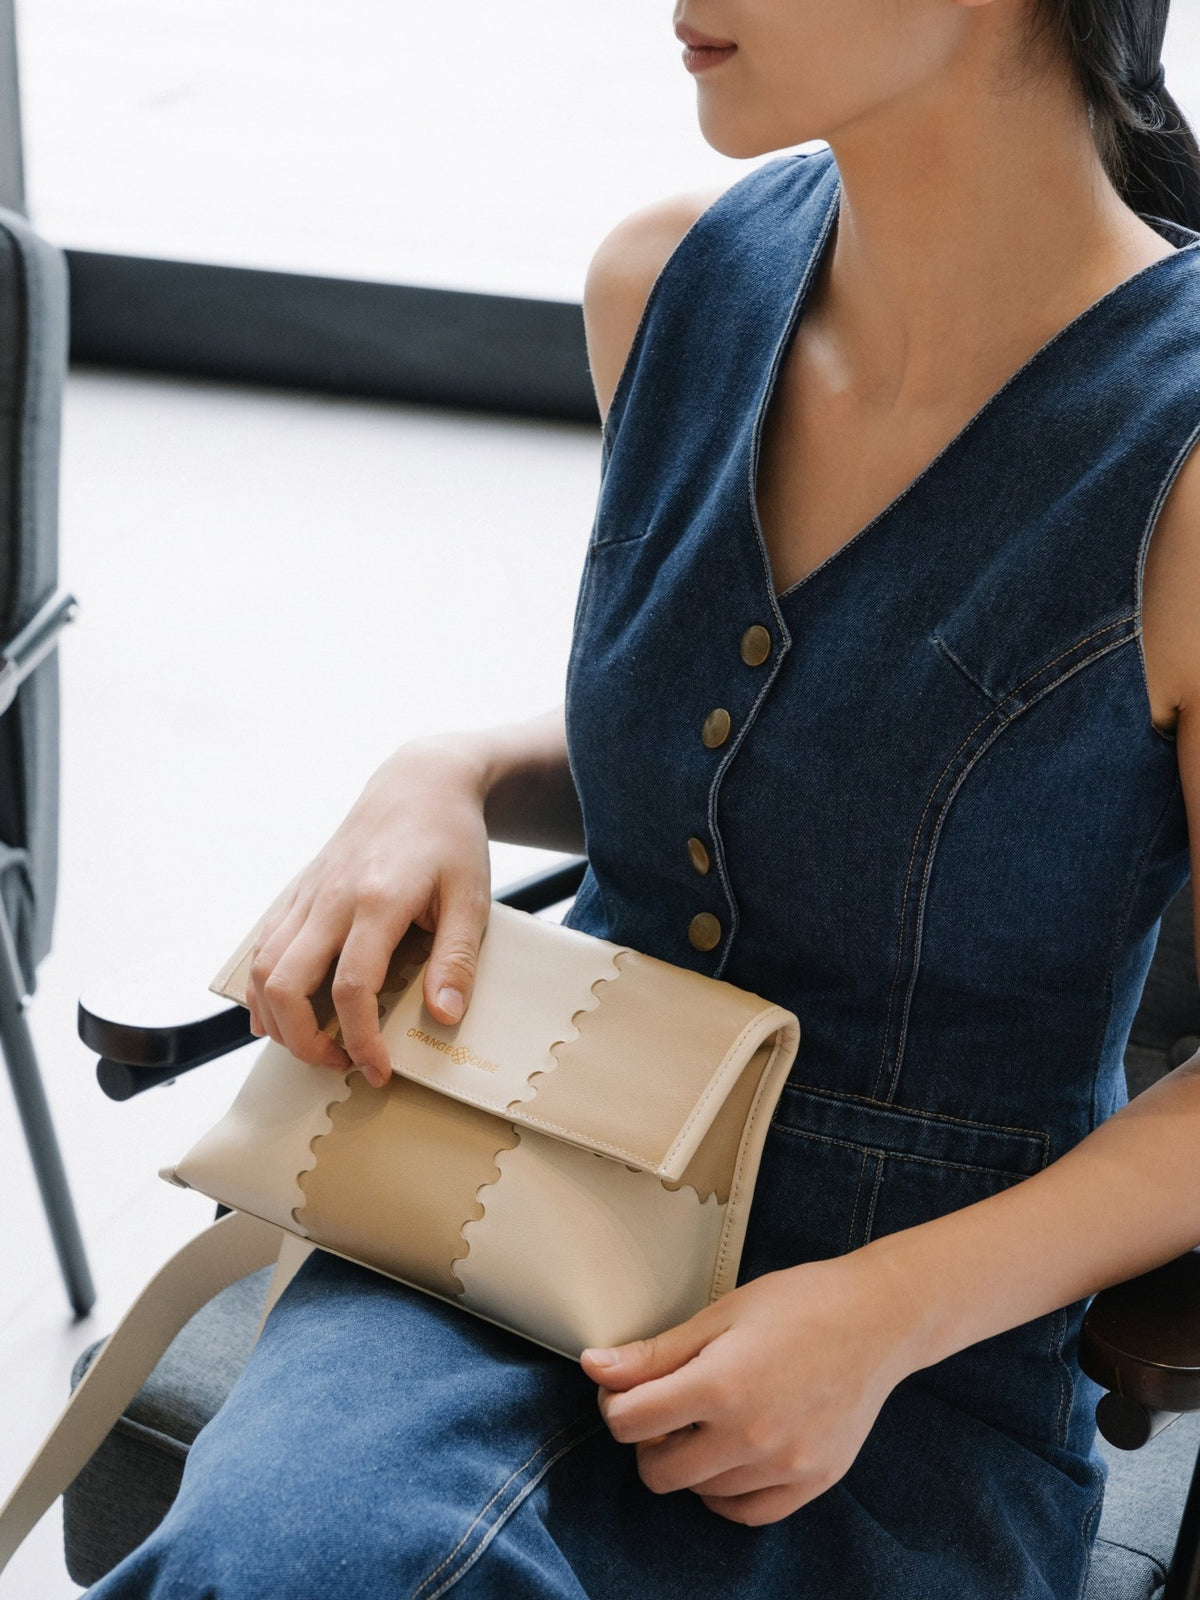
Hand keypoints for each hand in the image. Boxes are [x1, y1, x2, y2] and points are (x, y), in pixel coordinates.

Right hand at [244, 737, 493, 1085]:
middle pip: (287, 983)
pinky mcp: (298, 891)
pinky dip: (260, 987)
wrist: (419, 783)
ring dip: (274, 1018)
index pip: (353, 988)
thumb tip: (443, 1016)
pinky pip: (263, 945)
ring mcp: (309, 893)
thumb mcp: (471, 899)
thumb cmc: (450, 841)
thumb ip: (456, 959)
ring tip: (309, 1045)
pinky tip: (277, 1014)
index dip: (360, 1040)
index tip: (377, 1070)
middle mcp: (332, 898)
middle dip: (302, 1039)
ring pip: (262, 967)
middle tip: (337, 1062)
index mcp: (378, 900)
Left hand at [579, 1251, 926, 1525]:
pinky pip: (746, 1512)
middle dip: (648, 1439)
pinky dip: (726, 1491)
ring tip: (710, 1418)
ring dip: (690, 1462)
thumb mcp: (719, 1315)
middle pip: (656, 1471)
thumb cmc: (798, 1304)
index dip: (614, 1404)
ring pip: (699, 1492)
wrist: (877, 1319)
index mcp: (720, 1385)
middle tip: (669, 1405)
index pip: (629, 1423)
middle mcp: (750, 1435)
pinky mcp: (812, 1481)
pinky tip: (731, 1454)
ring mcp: (784, 1464)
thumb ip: (655, 1353)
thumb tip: (594, 1368)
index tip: (626, 1389)